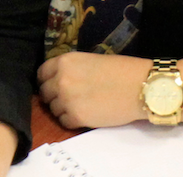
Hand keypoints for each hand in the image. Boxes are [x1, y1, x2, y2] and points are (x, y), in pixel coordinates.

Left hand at [37, 52, 153, 128]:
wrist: (140, 87)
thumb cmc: (121, 70)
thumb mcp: (90, 60)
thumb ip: (70, 69)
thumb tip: (56, 81)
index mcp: (65, 62)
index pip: (41, 74)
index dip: (48, 81)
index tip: (55, 86)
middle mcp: (61, 80)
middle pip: (45, 93)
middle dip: (55, 96)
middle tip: (72, 98)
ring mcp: (67, 99)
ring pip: (53, 110)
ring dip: (64, 109)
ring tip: (83, 105)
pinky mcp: (76, 117)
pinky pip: (64, 122)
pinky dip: (73, 120)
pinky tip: (87, 113)